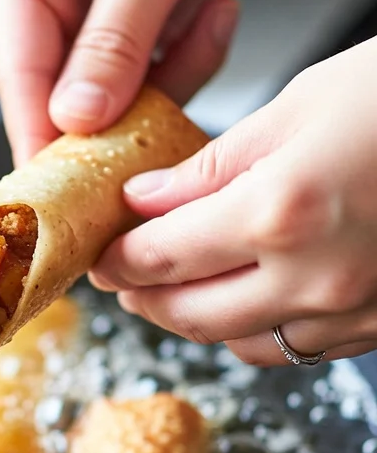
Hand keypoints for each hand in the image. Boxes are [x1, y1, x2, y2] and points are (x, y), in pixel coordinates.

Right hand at [0, 0, 346, 165]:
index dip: (40, 135)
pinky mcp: (123, 24)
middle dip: (119, 110)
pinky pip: (146, 76)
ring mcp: (82, 14)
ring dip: (166, 80)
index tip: (61, 195)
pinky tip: (214, 12)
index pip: (20, 72)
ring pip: (110, 93)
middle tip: (163, 123)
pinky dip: (185, 62)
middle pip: (62, 92)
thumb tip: (77, 121)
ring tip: (209, 20)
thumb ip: (113, 42)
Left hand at [89, 36, 376, 364]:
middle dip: (141, 297)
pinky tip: (240, 294)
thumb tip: (146, 198)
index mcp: (280, 213)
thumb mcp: (299, 106)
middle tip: (120, 274)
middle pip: (187, 315)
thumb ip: (211, 165)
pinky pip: (294, 346)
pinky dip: (250, 326)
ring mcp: (354, 311)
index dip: (118, 259)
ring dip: (191, 318)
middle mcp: (315, 277)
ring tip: (171, 285)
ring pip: (236, 341)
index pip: (160, 257)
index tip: (100, 251)